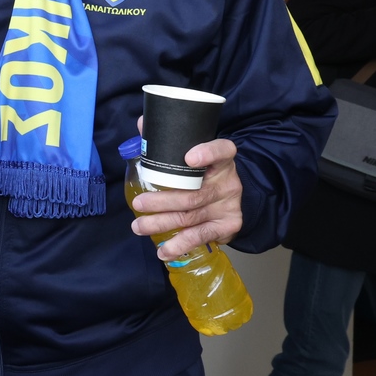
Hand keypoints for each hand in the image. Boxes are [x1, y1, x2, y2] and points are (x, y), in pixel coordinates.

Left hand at [130, 138, 242, 259]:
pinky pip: (200, 236)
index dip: (207, 153)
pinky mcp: (227, 226)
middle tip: (138, 204)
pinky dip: (179, 245)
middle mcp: (228, 182)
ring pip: (191, 216)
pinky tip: (163, 251)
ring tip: (138, 227)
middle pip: (194, 193)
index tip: (188, 157)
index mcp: (222, 159)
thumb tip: (143, 125)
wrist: (237, 196)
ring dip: (162, 224)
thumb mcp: (195, 153)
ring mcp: (229, 206)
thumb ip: (170, 139)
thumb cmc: (206, 172)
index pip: (221, 150)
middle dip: (163, 201)